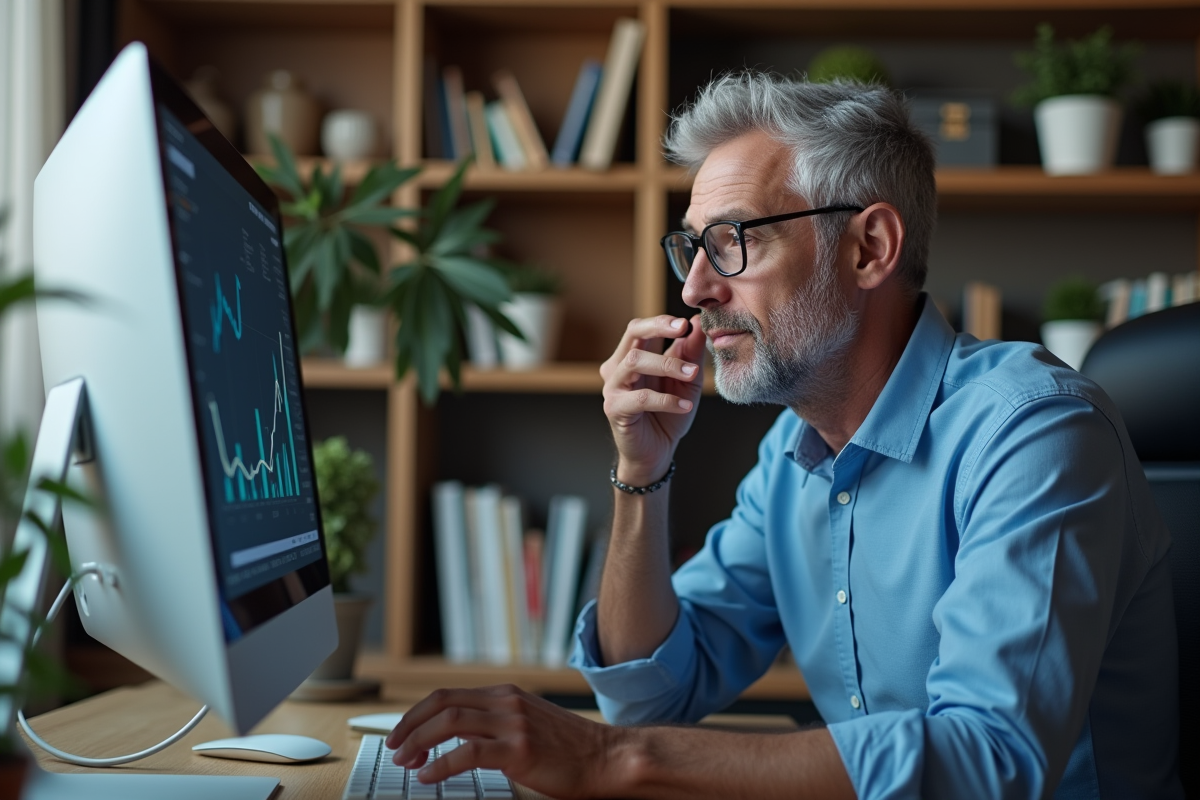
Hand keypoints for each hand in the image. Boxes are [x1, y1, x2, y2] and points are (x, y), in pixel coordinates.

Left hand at [386, 684, 616, 798]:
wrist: (606, 758)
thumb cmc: (569, 749)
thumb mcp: (529, 722)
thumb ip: (497, 721)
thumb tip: (458, 737)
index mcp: (505, 694)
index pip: (447, 695)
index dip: (417, 714)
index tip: (401, 734)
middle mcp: (506, 702)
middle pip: (441, 704)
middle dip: (409, 726)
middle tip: (394, 749)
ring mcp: (512, 724)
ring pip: (449, 722)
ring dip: (418, 742)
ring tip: (405, 763)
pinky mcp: (519, 749)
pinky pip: (468, 753)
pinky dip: (441, 764)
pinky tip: (428, 775)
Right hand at [600, 314, 704, 484]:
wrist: (657, 452)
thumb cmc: (669, 415)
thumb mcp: (687, 382)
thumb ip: (690, 353)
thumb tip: (698, 322)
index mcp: (634, 356)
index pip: (641, 328)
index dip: (662, 321)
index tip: (687, 322)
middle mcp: (618, 367)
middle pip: (632, 334)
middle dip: (658, 327)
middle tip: (683, 329)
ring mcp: (613, 387)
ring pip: (634, 361)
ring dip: (667, 364)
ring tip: (692, 374)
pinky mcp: (614, 408)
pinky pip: (640, 398)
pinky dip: (666, 400)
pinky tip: (685, 406)